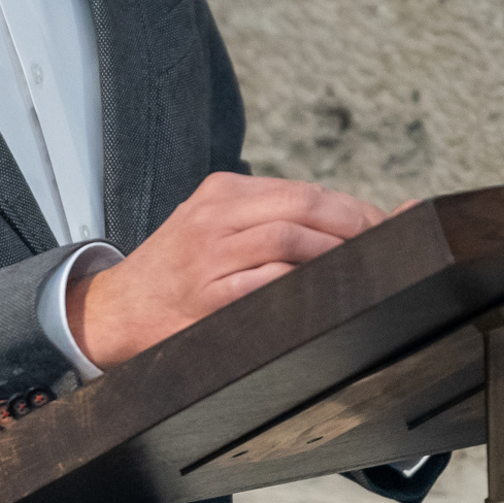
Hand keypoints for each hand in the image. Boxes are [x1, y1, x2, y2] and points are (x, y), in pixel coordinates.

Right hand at [66, 172, 388, 368]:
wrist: (115, 311)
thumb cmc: (178, 273)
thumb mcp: (214, 228)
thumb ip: (267, 220)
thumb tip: (344, 225)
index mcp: (223, 192)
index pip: (305, 191)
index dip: (353, 210)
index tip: (385, 227)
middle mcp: (216, 214)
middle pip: (304, 206)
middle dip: (355, 227)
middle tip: (388, 249)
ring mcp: (209, 254)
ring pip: (289, 238)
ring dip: (335, 255)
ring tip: (361, 273)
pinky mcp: (206, 294)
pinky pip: (265, 282)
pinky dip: (300, 285)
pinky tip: (321, 296)